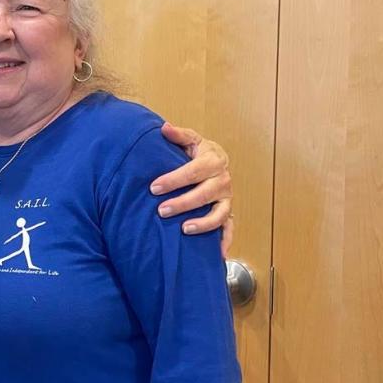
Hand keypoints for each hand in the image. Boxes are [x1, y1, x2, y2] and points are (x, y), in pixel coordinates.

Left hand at [153, 122, 233, 256]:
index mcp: (213, 160)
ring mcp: (227, 198)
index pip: (193, 171)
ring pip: (219, 213)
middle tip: (161, 211)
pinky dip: (225, 241)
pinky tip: (216, 255)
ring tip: (184, 229)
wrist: (215, 160)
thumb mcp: (189, 140)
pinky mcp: (228, 211)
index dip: (174, 180)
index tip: (154, 187)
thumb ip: (178, 135)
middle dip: (183, 203)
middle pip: (205, 194)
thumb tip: (164, 128)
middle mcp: (223, 180)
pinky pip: (229, 228)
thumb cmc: (196, 152)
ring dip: (203, 223)